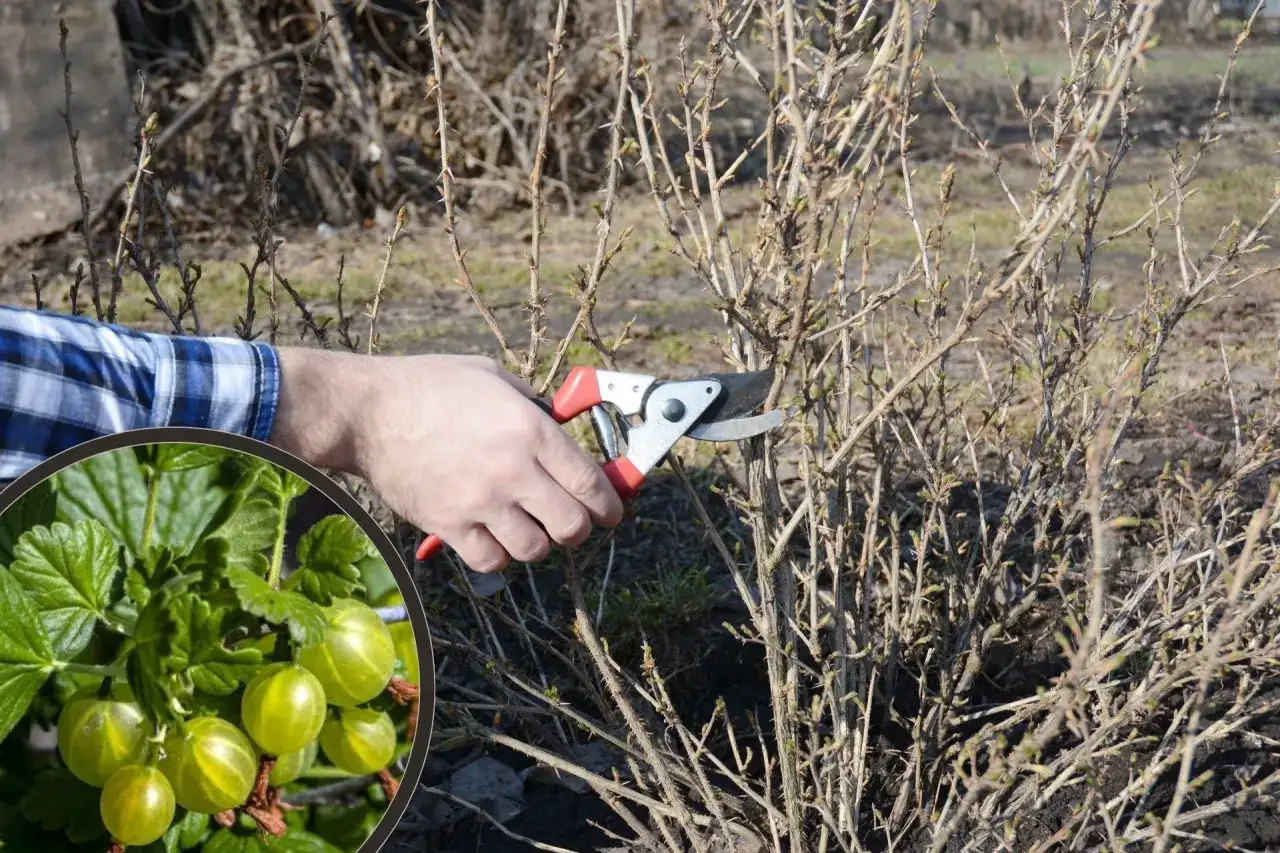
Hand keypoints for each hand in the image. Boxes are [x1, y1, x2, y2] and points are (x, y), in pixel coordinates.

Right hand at [269, 349, 624, 572]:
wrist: (367, 411)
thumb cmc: (429, 386)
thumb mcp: (493, 377)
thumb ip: (533, 404)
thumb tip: (559, 424)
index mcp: (531, 430)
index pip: (591, 483)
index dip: (609, 504)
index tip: (611, 511)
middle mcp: (512, 470)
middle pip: (572, 525)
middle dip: (579, 528)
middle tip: (572, 523)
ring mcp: (480, 501)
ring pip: (535, 549)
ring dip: (538, 542)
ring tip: (528, 528)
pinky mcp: (448, 524)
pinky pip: (491, 560)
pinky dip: (498, 555)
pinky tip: (493, 538)